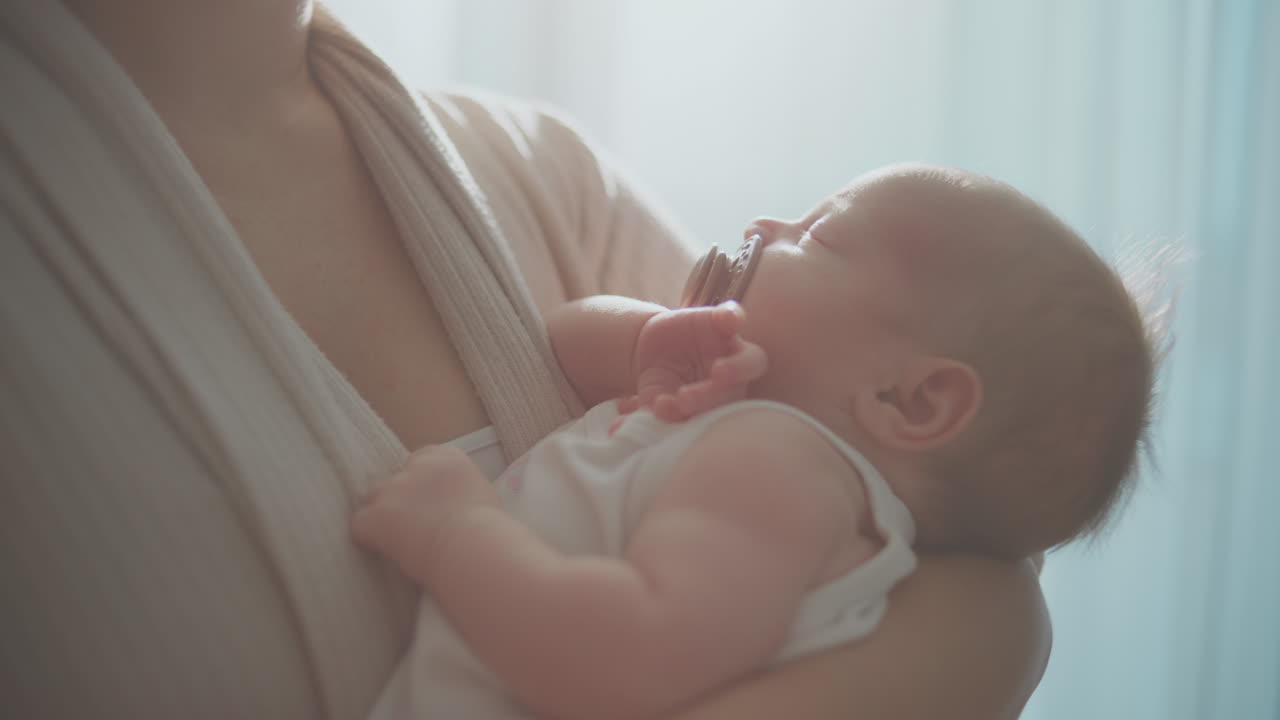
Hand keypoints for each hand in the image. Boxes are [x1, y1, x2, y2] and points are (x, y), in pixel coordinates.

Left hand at [351, 444, 499, 583]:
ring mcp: (395, 489)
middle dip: (399, 499)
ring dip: (382, 517)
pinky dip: (368, 538)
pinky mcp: (378, 515)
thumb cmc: (490, 532)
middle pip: (395, 478)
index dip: (420, 484)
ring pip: (373, 500)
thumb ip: (461, 488)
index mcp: (447, 456)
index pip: (420, 459)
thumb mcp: (483, 495)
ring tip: (399, 541)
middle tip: (413, 526)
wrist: (475, 549)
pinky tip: (386, 551)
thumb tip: (456, 501)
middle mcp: (418, 466)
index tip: (428, 505)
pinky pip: (360, 525)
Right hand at [621, 301, 766, 422]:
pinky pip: (735, 319)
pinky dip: (733, 318)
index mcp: (720, 405)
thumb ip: (644, 415)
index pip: (719, 414)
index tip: (672, 409)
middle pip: (735, 393)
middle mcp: (733, 381)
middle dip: (711, 398)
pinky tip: (725, 319)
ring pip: (750, 362)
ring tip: (718, 374)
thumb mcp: (650, 400)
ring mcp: (731, 351)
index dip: (701, 414)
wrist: (656, 351)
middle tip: (683, 399)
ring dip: (738, 369)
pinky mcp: (720, 323)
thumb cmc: (660, 387)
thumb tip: (616, 430)